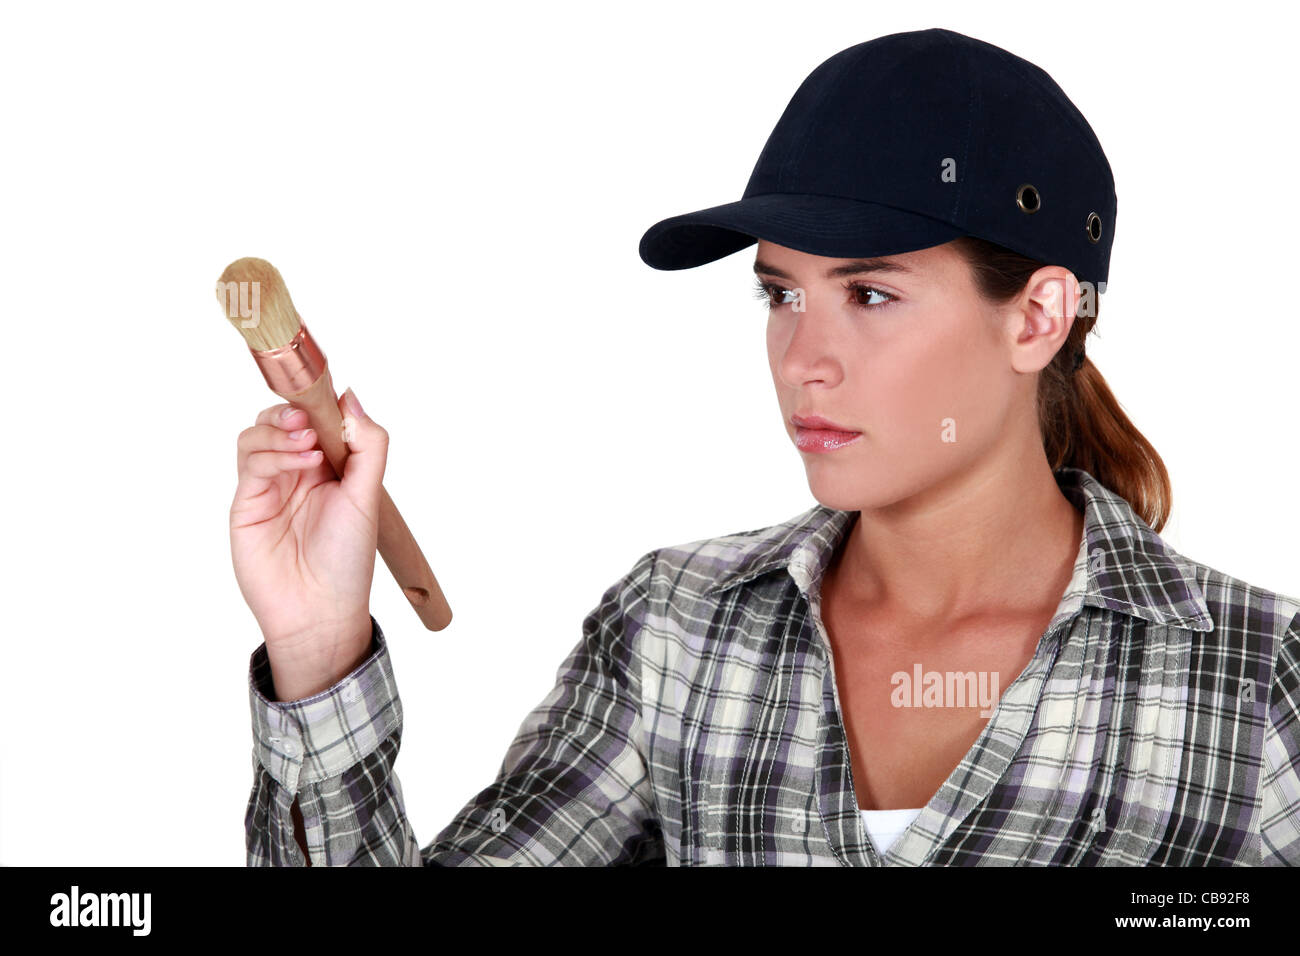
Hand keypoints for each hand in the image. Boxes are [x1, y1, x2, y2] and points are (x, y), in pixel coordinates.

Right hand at [230, 388, 387, 699]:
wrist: (320, 611)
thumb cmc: (347, 561)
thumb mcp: (368, 496)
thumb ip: (368, 445)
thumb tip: (351, 397)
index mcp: (329, 468)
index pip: (315, 418)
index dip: (316, 402)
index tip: (325, 394)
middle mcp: (297, 472)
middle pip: (279, 418)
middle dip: (292, 410)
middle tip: (309, 422)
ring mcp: (269, 486)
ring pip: (257, 433)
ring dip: (280, 430)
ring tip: (308, 445)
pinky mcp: (247, 503)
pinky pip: (249, 462)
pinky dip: (271, 452)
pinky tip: (299, 462)